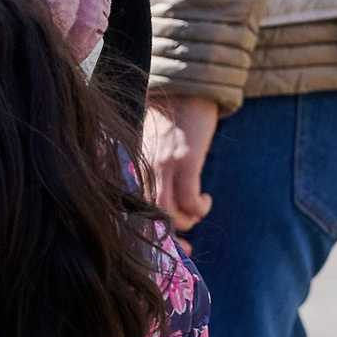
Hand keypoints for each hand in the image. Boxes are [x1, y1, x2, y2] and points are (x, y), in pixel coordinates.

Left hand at [140, 91, 219, 235]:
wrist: (186, 87)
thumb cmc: (170, 118)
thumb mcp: (151, 147)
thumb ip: (149, 172)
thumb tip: (157, 203)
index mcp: (133, 168)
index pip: (131, 211)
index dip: (147, 235)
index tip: (164, 248)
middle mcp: (143, 169)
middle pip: (148, 219)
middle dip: (169, 240)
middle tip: (187, 249)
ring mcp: (162, 166)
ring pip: (168, 214)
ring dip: (186, 222)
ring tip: (197, 211)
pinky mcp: (185, 160)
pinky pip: (189, 200)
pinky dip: (198, 209)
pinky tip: (204, 200)